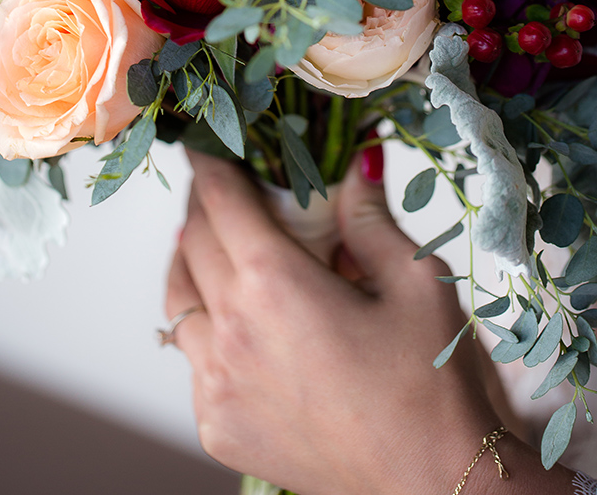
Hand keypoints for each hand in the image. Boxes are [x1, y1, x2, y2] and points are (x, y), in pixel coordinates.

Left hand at [165, 148, 571, 494]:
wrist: (432, 485)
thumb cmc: (430, 382)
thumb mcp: (415, 281)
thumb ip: (370, 215)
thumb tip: (359, 158)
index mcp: (272, 282)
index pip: (219, 200)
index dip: (211, 165)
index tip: (208, 147)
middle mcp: (229, 329)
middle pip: (191, 243)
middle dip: (204, 209)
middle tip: (225, 194)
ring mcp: (215, 383)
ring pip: (177, 299)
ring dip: (193, 265)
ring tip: (218, 251)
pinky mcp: (216, 425)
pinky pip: (192, 359)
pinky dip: (205, 329)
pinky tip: (239, 325)